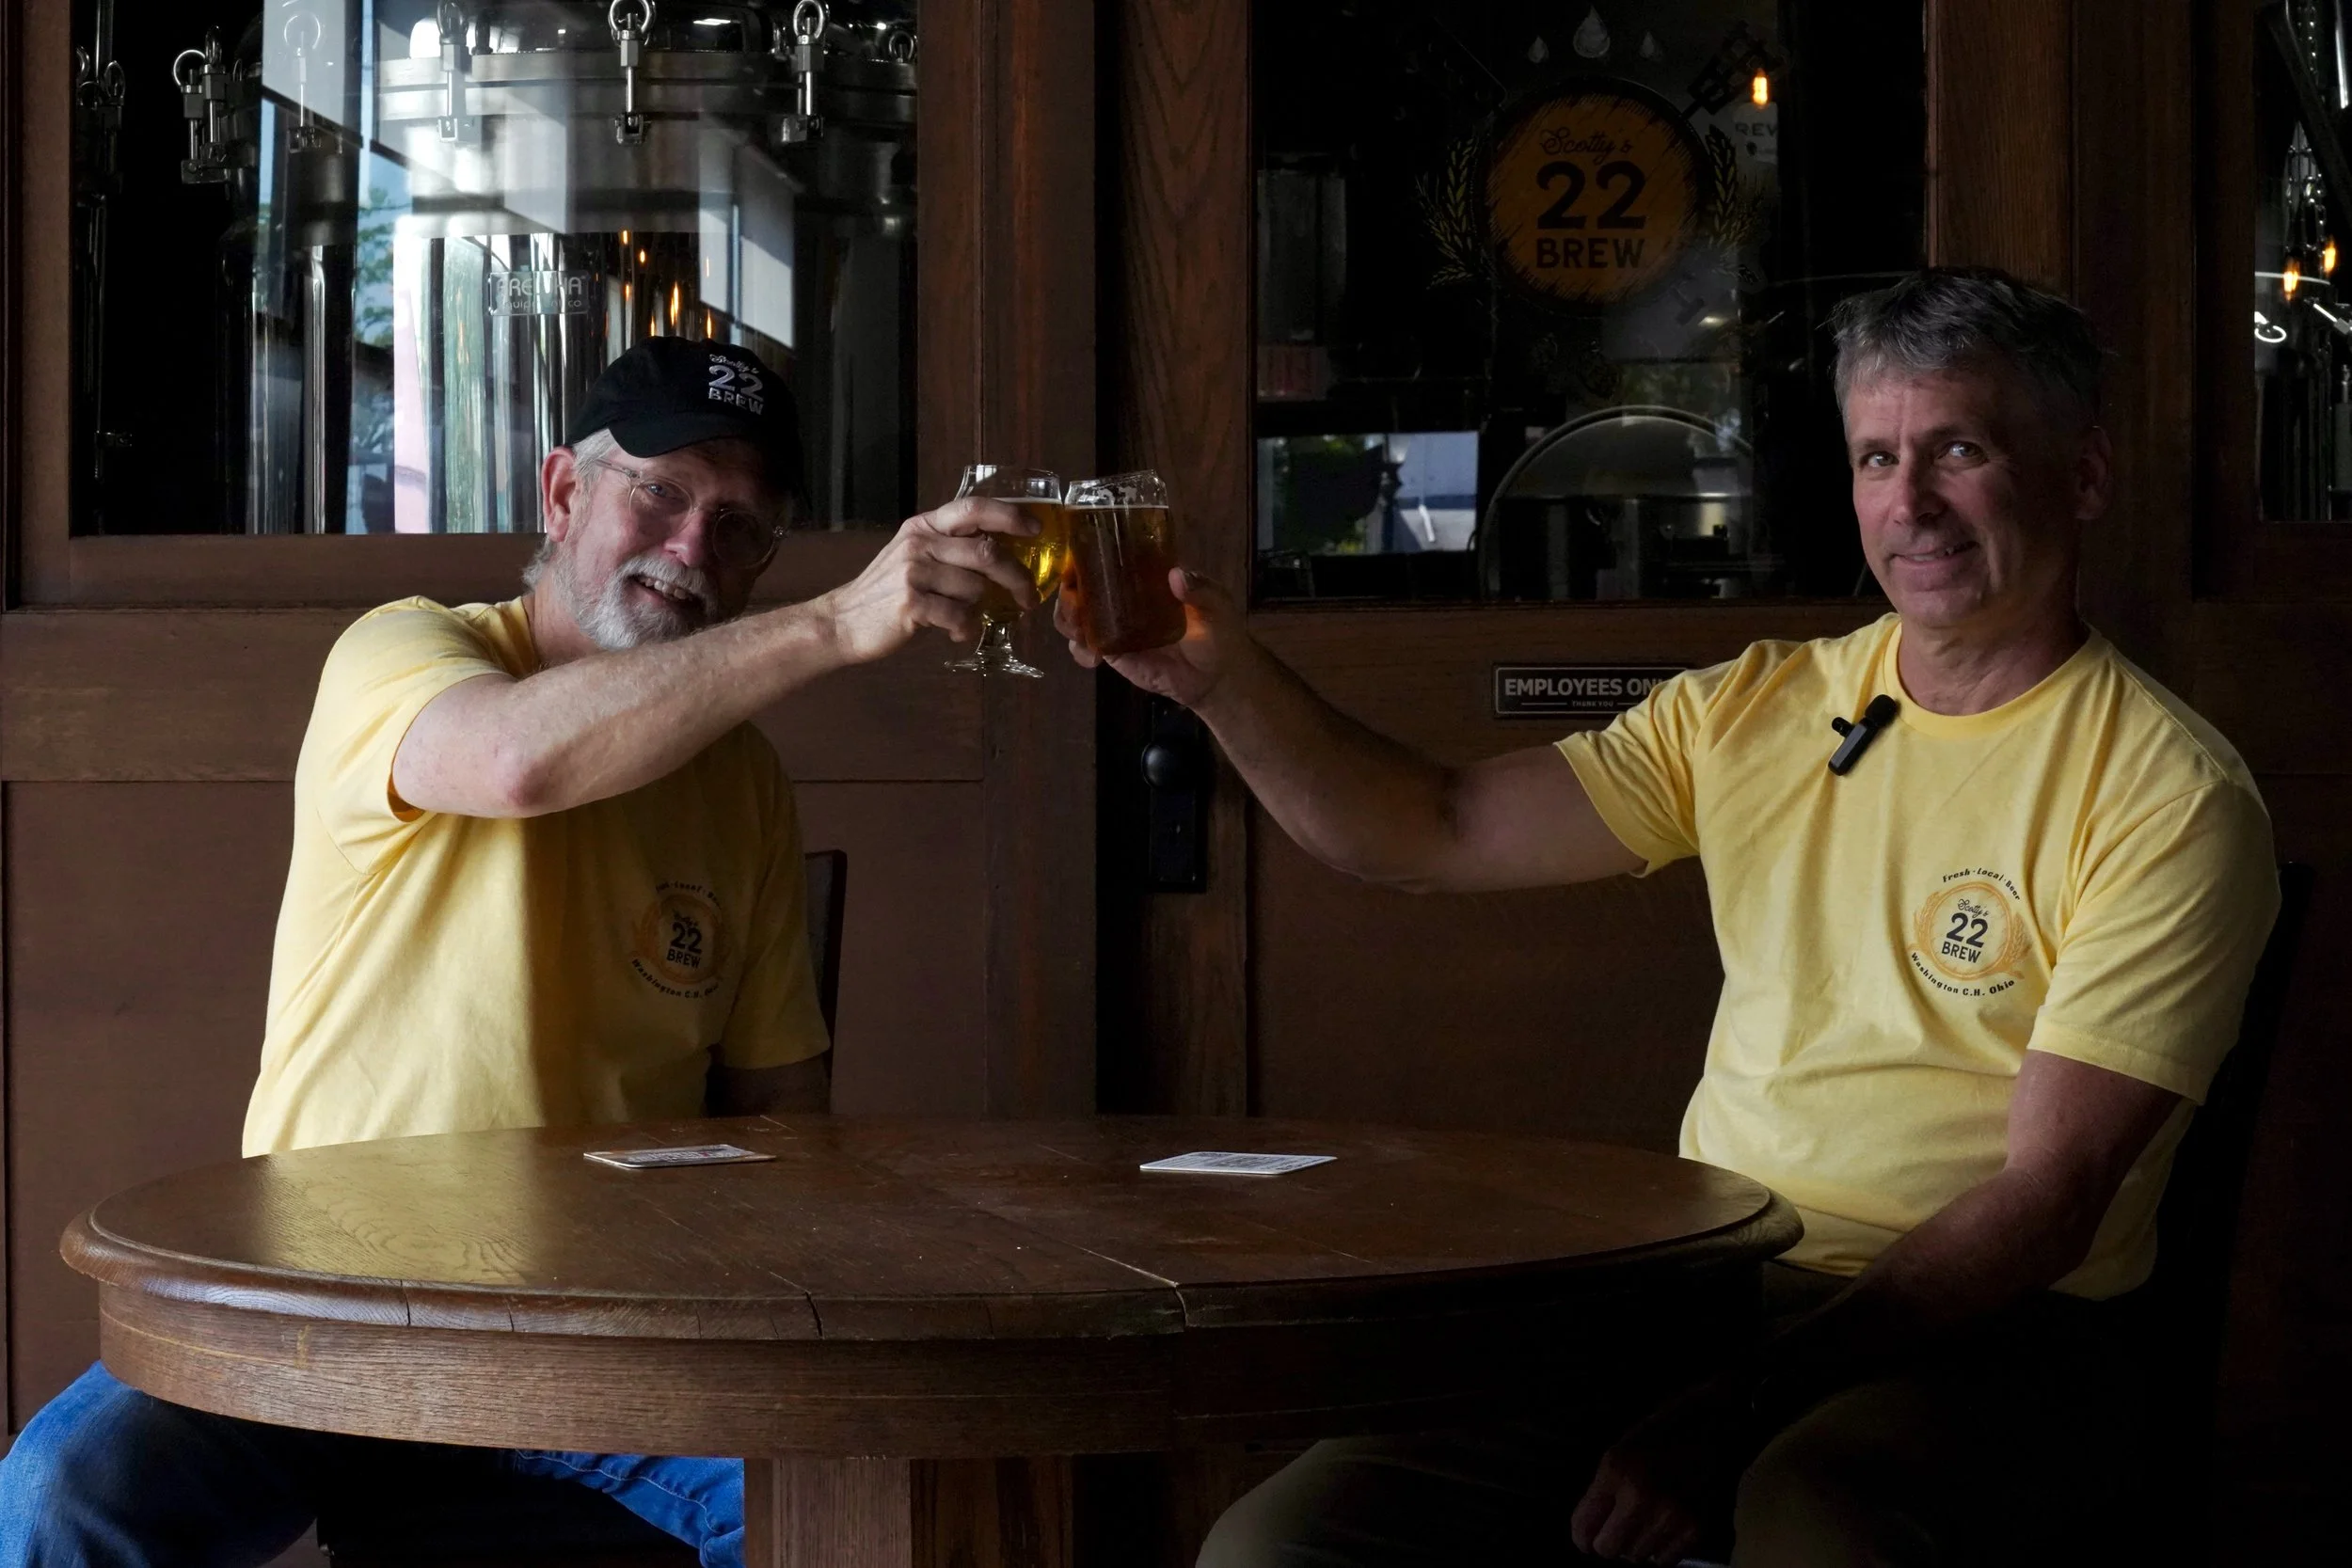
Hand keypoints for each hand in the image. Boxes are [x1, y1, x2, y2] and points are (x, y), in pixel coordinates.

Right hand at [812, 499, 1037, 663]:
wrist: (843, 621)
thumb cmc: (886, 592)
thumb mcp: (914, 555)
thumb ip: (950, 548)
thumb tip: (1004, 554)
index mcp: (924, 526)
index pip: (974, 508)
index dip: (1010, 516)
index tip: (1036, 529)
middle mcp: (919, 543)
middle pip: (988, 553)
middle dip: (1017, 578)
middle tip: (1027, 597)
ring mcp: (914, 572)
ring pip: (976, 589)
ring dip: (979, 610)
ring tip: (964, 618)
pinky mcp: (911, 603)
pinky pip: (960, 617)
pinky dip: (965, 629)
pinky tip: (954, 632)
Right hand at [1055, 567, 1246, 709]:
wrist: (1217, 677)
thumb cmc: (1219, 632)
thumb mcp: (1217, 604)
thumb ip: (1200, 589)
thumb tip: (1176, 574)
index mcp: (1146, 576)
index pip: (1110, 558)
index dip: (1086, 556)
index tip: (1074, 561)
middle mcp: (1125, 596)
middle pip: (1083, 586)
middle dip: (1067, 590)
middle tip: (1072, 599)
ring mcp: (1116, 624)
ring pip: (1076, 614)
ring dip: (1066, 616)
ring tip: (1077, 626)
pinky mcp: (1114, 652)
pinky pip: (1086, 647)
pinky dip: (1079, 649)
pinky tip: (1092, 657)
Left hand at [1569, 1380, 1751, 1563]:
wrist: (1712, 1429)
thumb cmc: (1659, 1436)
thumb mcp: (1618, 1452)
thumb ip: (1601, 1491)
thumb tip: (1587, 1532)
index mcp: (1615, 1471)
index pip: (1583, 1526)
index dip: (1582, 1536)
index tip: (1587, 1536)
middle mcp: (1640, 1496)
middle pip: (1608, 1549)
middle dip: (1609, 1542)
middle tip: (1618, 1529)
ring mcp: (1670, 1515)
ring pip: (1637, 1557)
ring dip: (1637, 1544)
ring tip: (1646, 1521)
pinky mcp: (1696, 1528)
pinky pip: (1666, 1560)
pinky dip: (1662, 1550)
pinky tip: (1664, 1528)